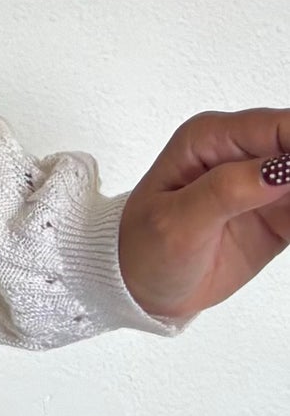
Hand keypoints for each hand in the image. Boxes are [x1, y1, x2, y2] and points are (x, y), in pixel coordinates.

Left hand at [117, 109, 289, 321]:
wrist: (140, 288)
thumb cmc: (142, 248)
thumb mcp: (176, 221)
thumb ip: (227, 190)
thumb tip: (282, 167)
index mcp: (210, 138)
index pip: (278, 128)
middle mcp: (240, 152)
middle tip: (287, 212)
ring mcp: (263, 183)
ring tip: (284, 221)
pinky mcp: (279, 214)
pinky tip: (287, 229)